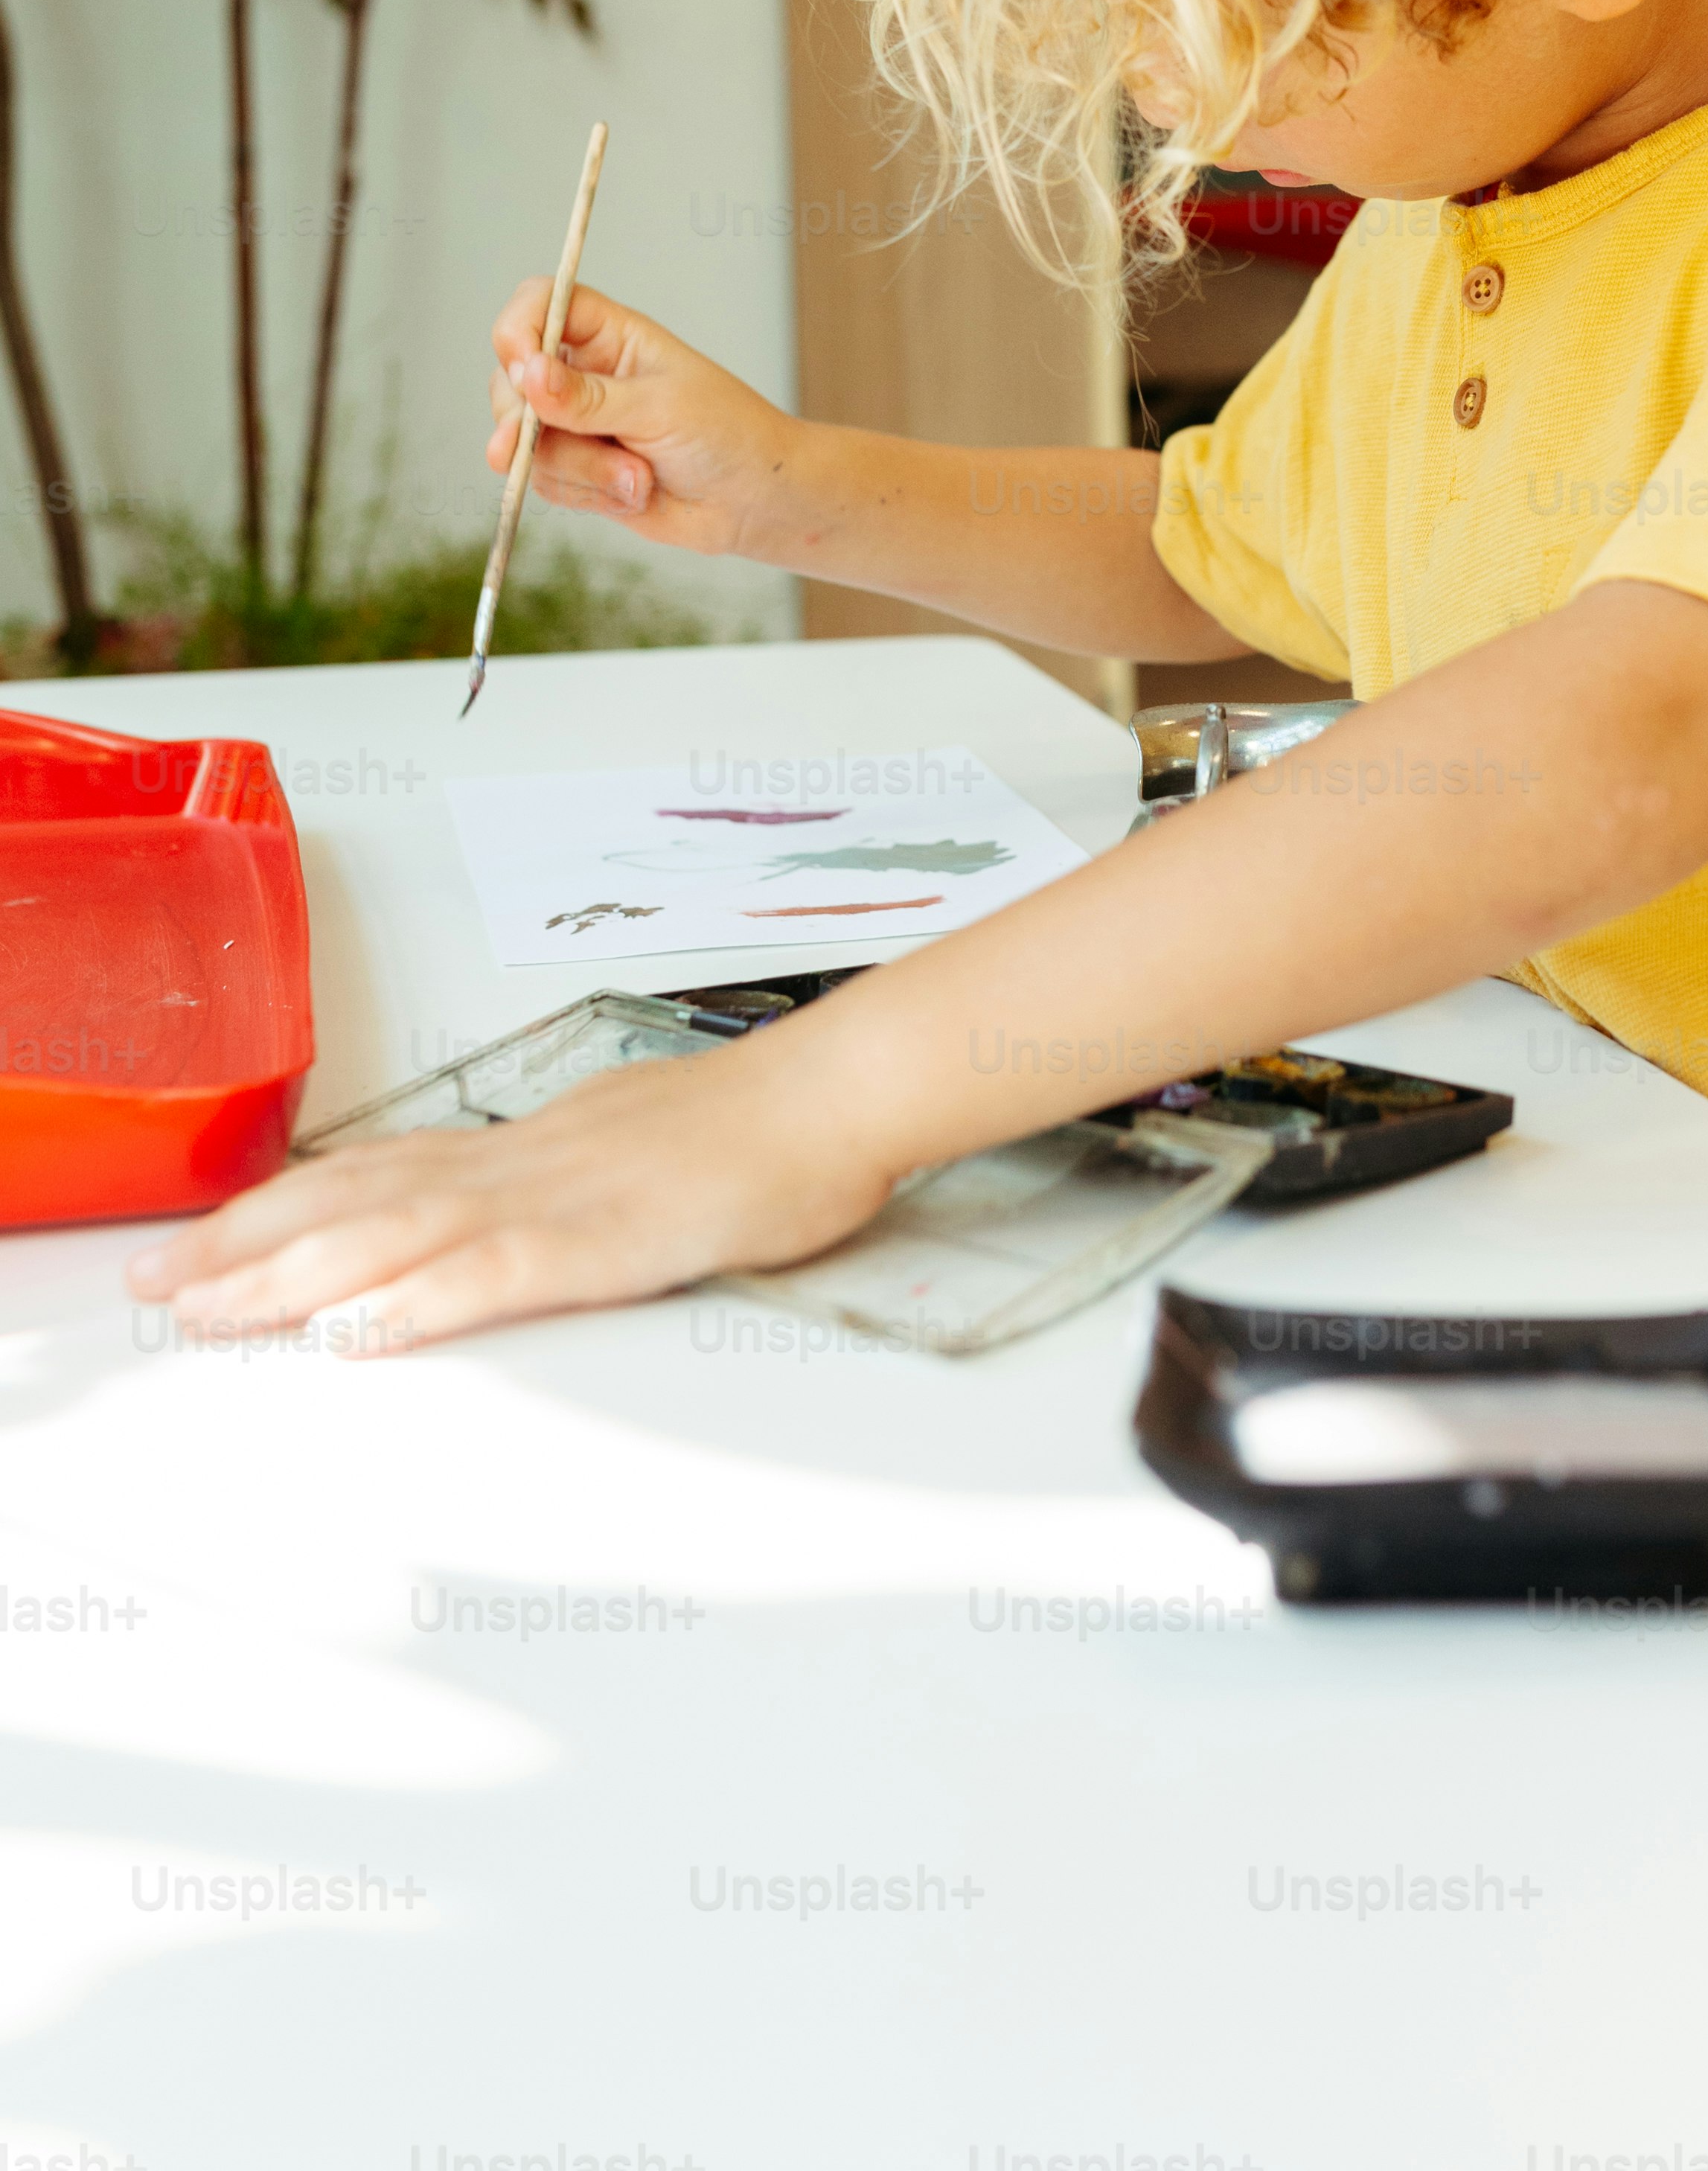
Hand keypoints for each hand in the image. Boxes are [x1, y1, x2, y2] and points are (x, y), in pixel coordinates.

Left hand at [125, 1036, 895, 1352]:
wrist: (835, 1094)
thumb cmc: (755, 1126)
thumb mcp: (634, 1147)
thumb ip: (562, 1181)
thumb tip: (506, 1212)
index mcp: (527, 1146)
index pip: (374, 1173)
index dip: (277, 1207)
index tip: (199, 1242)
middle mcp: (520, 1163)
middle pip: (357, 1199)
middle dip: (246, 1246)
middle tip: (156, 1284)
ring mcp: (560, 1198)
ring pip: (400, 1234)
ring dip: (294, 1276)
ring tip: (213, 1311)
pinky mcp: (608, 1240)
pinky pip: (496, 1274)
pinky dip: (417, 1302)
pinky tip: (358, 1330)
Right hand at [486, 280, 795, 559]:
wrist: (753, 501)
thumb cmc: (727, 433)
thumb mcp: (660, 408)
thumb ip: (588, 398)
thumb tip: (527, 375)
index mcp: (611, 334)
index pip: (540, 303)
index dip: (519, 329)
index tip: (522, 367)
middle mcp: (585, 374)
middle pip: (512, 378)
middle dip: (527, 420)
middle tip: (533, 441)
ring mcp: (578, 424)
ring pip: (526, 441)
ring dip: (580, 469)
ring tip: (638, 479)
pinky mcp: (579, 470)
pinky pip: (546, 481)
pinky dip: (587, 494)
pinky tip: (634, 494)